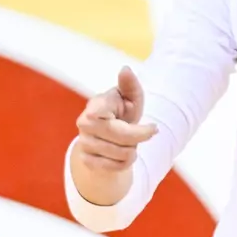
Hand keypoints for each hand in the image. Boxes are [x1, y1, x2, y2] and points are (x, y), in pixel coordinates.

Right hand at [71, 67, 156, 202]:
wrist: (107, 138)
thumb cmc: (122, 113)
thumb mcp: (131, 99)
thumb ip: (130, 85)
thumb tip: (125, 69)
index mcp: (96, 105)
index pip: (105, 114)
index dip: (131, 126)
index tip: (153, 128)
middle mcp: (85, 123)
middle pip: (124, 138)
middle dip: (140, 137)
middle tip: (145, 132)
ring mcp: (84, 143)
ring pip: (124, 155)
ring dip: (132, 150)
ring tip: (127, 142)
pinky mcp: (87, 161)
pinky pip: (118, 167)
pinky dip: (125, 162)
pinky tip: (120, 154)